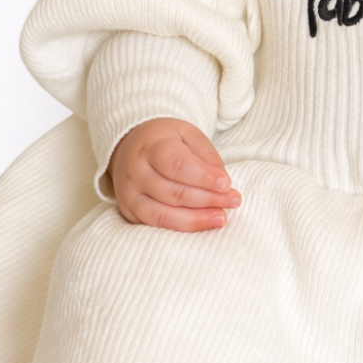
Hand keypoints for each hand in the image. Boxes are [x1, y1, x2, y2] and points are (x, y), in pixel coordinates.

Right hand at [108, 118, 240, 231]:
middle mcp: (135, 171)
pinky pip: (156, 225)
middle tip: (233, 200)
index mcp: (149, 145)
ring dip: (196, 219)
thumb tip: (223, 182)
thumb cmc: (165, 140)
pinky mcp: (130, 212)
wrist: (129, 148)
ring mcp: (129, 194)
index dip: (203, 176)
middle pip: (172, 192)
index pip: (175, 163)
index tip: (226, 184)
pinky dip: (182, 227)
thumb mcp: (188, 135)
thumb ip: (206, 156)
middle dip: (207, 199)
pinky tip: (202, 224)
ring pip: (163, 213)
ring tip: (222, 218)